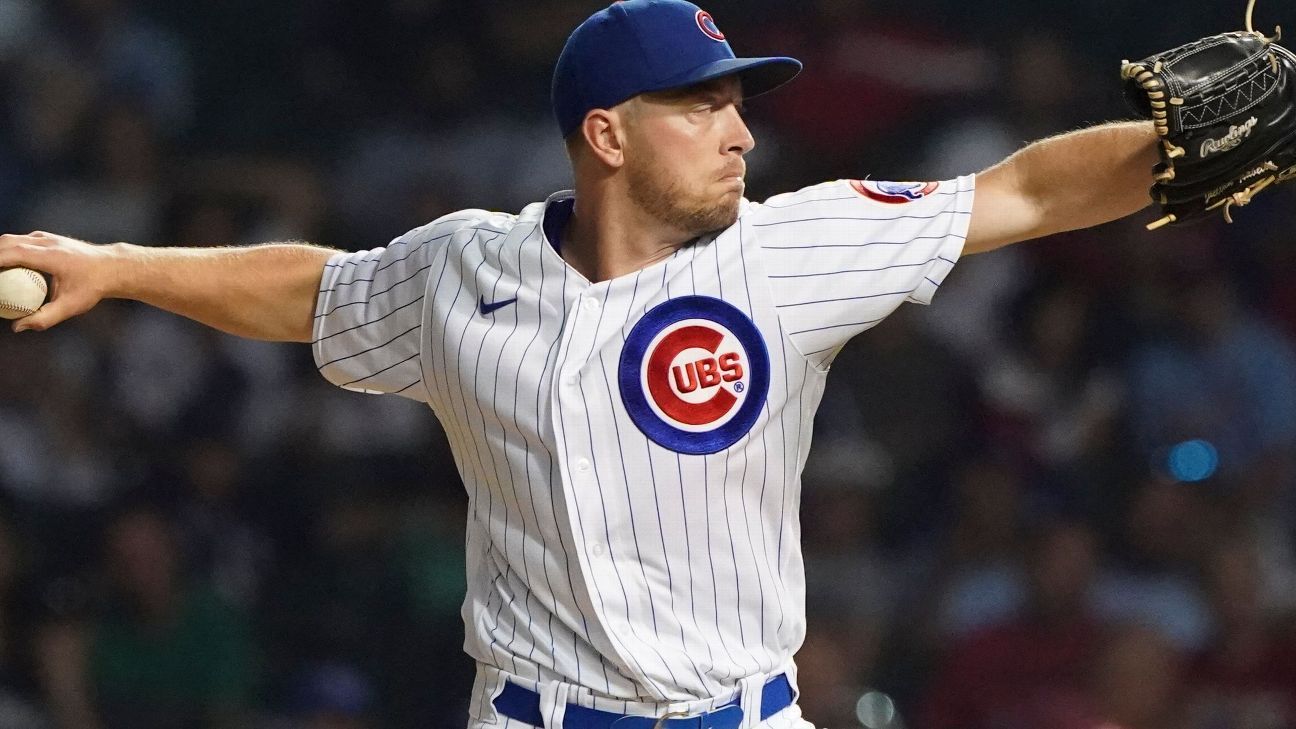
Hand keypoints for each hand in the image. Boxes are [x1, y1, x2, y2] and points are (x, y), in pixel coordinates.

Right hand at [0, 232, 118, 332]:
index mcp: (50, 255)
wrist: (112, 267)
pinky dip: (7, 251)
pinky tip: (3, 268)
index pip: (12, 253)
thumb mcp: (72, 306)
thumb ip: (45, 318)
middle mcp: (45, 242)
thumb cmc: (93, 288)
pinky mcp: (45, 238)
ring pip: (11, 240)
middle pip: (6, 243)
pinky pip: (19, 242)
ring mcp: (45, 237)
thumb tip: (17, 327)